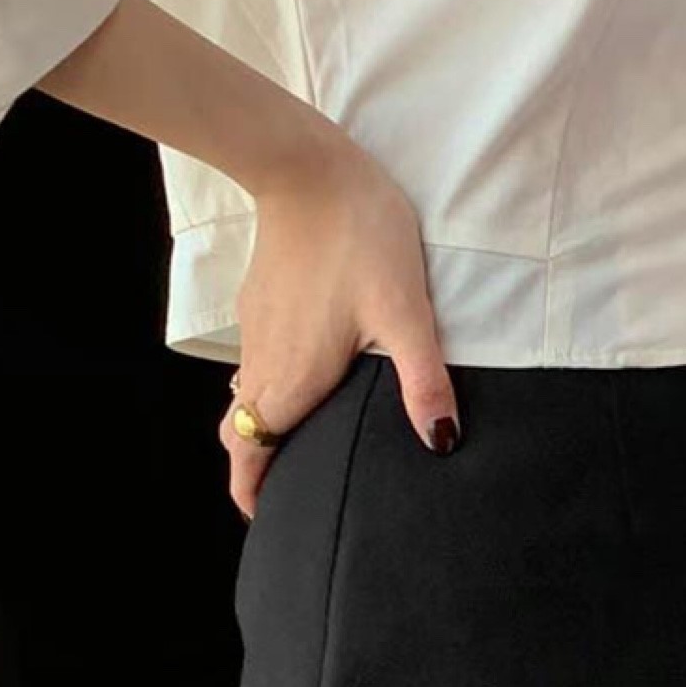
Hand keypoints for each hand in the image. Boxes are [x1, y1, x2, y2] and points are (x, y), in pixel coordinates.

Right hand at [218, 132, 459, 518]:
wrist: (307, 170)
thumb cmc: (360, 239)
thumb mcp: (406, 313)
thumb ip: (423, 381)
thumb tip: (442, 441)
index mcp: (291, 380)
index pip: (251, 455)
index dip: (252, 493)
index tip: (264, 516)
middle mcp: (263, 364)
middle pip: (243, 434)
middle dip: (255, 469)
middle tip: (281, 492)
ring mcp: (256, 331)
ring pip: (244, 398)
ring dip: (261, 428)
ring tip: (294, 443)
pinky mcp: (259, 301)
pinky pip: (253, 362)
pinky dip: (266, 387)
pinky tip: (301, 376)